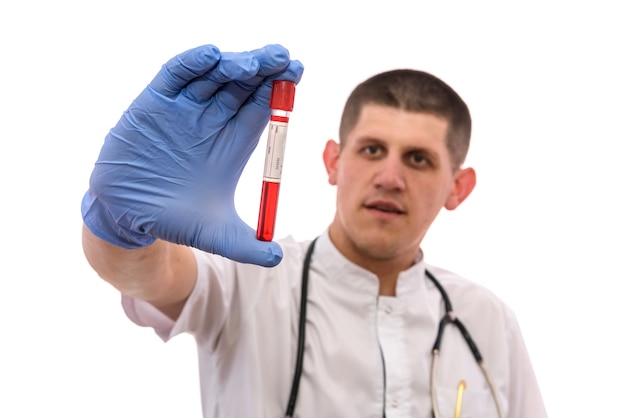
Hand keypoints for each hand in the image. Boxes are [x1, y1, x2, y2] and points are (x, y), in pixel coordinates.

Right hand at [82, 44, 303, 265]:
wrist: (130, 217)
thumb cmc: (175, 220)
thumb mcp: (216, 234)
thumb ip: (247, 246)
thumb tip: (277, 260)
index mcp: (233, 142)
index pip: (262, 107)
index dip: (280, 90)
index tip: (298, 73)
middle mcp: (212, 120)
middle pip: (243, 84)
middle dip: (264, 69)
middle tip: (283, 57)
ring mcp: (184, 109)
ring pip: (214, 75)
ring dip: (234, 64)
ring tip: (253, 63)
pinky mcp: (154, 103)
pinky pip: (175, 76)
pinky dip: (192, 63)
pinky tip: (211, 56)